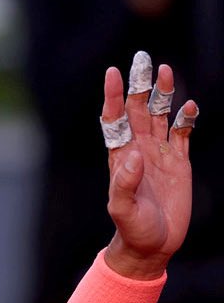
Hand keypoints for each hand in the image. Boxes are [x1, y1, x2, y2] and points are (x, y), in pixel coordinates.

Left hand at [101, 55, 196, 278]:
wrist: (153, 245)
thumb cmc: (132, 229)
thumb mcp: (122, 209)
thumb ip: (124, 183)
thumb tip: (133, 155)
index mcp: (120, 156)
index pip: (114, 118)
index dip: (113, 95)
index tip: (112, 72)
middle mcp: (138, 149)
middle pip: (138, 108)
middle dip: (140, 84)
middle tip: (143, 58)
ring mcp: (159, 154)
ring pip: (160, 115)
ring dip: (163, 93)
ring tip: (167, 70)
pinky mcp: (179, 162)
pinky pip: (182, 133)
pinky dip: (186, 118)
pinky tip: (189, 105)